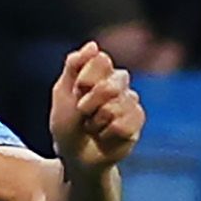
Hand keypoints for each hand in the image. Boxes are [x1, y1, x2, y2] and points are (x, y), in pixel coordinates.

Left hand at [48, 41, 142, 173]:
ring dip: (95, 122)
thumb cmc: (66, 124)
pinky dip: (106, 134)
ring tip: (92, 127)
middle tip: (82, 112)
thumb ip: (73, 67)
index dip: (85, 77)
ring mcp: (131, 103)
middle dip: (88, 102)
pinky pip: (123, 125)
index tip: (76, 90)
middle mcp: (119, 84)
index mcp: (101, 73)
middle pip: (111, 84)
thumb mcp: (62, 94)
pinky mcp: (137, 123)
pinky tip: (104, 136)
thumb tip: (92, 45)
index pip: (101, 60)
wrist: (75, 156)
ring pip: (115, 107)